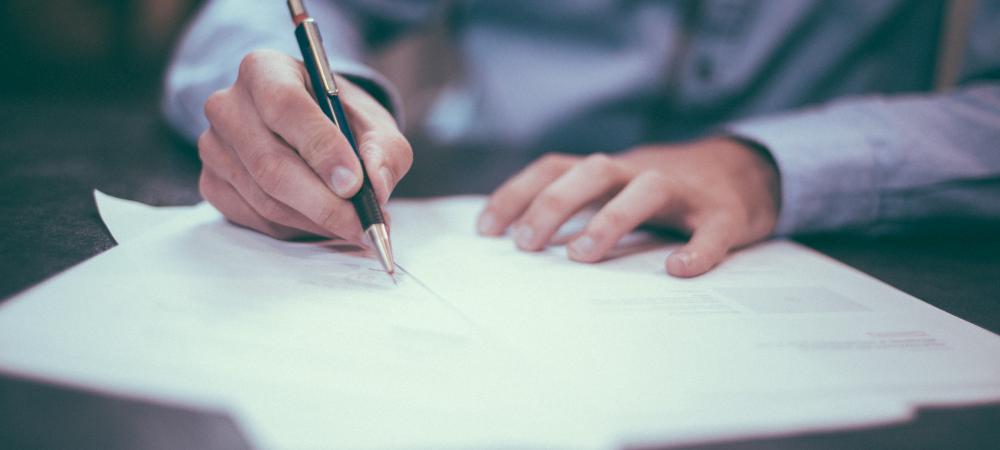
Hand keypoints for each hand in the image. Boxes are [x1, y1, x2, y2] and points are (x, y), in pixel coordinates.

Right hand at [198, 49, 411, 241]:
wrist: (309, 128)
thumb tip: (376, 187)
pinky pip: (256, 219)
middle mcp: (228, 105)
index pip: (286, 106)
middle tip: (364, 225)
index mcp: (264, 70)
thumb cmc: (341, 120)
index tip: (354, 184)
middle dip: (324, 203)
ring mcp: (214, 147)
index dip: (321, 148)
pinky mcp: (212, 183)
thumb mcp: (374, 123)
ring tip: (354, 226)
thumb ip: (384, 150)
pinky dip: (296, 229)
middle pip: (271, 164)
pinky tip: (323, 223)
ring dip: (316, 221)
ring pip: (265, 199)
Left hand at [477, 137, 780, 276]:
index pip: (555, 168)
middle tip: (526, 245)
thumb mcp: (617, 190)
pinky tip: (679, 270)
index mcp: (610, 171)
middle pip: (593, 171)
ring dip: (611, 218)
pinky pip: (712, 229)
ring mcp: (685, 191)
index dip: (518, 193)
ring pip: (647, 189)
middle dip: (554, 204)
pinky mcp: (725, 213)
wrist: (747, 171)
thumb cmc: (665, 192)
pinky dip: (698, 249)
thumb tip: (520, 244)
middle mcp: (641, 172)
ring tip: (581, 256)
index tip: (486, 229)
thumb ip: (578, 208)